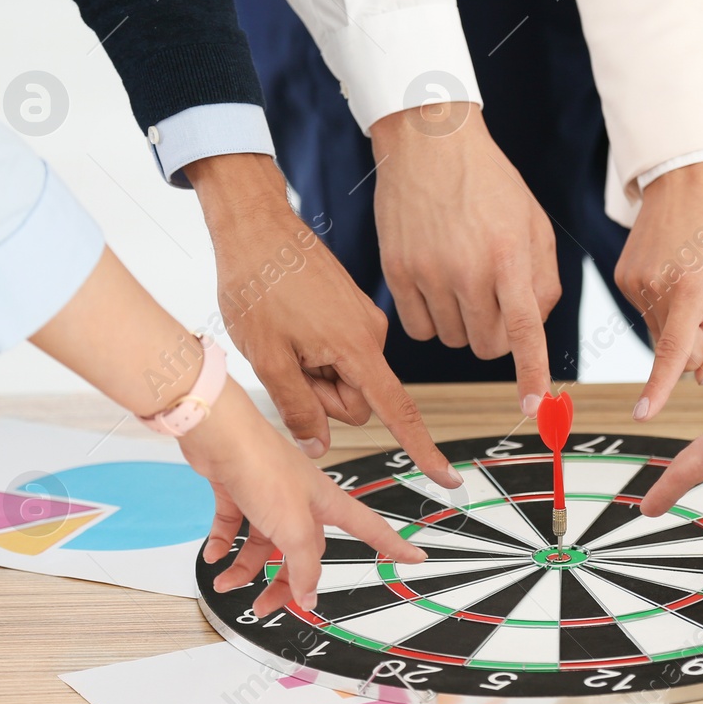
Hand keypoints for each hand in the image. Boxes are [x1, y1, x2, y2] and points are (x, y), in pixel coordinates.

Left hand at [186, 153, 454, 471]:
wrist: (256, 226)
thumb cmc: (257, 284)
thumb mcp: (267, 358)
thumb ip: (298, 408)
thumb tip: (319, 446)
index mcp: (357, 347)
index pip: (398, 411)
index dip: (421, 449)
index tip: (447, 477)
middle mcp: (371, 334)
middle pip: (358, 400)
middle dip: (322, 396)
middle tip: (284, 363)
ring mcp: (363, 319)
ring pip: (345, 376)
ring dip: (314, 372)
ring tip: (282, 338)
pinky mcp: (351, 309)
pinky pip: (340, 351)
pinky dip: (314, 351)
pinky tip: (287, 325)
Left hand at [188, 383, 445, 616]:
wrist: (219, 435)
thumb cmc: (262, 465)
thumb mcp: (293, 526)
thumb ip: (304, 565)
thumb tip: (309, 597)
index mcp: (327, 503)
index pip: (370, 528)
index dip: (394, 545)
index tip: (414, 556)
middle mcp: (302, 499)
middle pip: (304, 550)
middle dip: (285, 581)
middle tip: (269, 605)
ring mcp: (270, 495)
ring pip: (264, 543)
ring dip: (246, 568)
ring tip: (227, 583)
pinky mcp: (241, 489)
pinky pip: (234, 526)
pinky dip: (224, 543)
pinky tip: (213, 555)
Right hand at [369, 103, 559, 413]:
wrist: (429, 142)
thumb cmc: (488, 182)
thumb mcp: (533, 223)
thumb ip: (542, 279)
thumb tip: (533, 327)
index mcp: (509, 255)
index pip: (524, 329)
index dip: (531, 375)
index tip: (535, 409)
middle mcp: (468, 269)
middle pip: (488, 345)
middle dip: (498, 337)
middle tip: (495, 303)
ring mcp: (428, 272)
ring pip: (454, 340)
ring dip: (465, 324)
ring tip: (464, 281)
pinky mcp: (396, 272)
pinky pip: (418, 328)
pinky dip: (431, 319)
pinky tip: (436, 284)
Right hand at [618, 161, 702, 420]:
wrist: (687, 180)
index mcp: (690, 290)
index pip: (674, 352)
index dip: (659, 388)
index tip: (643, 415)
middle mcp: (654, 288)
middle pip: (679, 349)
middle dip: (700, 339)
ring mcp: (633, 284)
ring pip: (662, 333)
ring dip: (681, 321)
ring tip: (694, 277)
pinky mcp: (623, 278)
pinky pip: (649, 312)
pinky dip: (665, 305)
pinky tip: (676, 271)